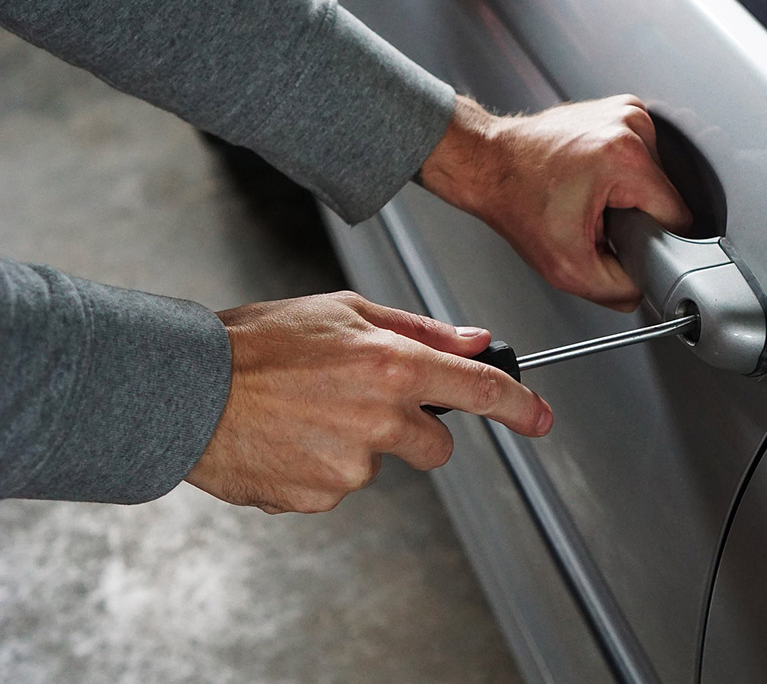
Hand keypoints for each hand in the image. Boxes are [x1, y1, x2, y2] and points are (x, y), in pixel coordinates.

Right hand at [185, 291, 551, 513]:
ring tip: (305, 413)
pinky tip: (288, 438)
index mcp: (391, 366)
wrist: (185, 390)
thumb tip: (475, 341)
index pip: (479, 391)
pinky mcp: (320, 497)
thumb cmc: (258, 343)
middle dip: (414, 430)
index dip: (520, 407)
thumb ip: (419, 330)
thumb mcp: (344, 311)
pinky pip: (339, 486)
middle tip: (361, 402)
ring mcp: (350, 465)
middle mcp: (379, 418)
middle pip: (436, 445)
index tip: (540, 418)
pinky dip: (320, 467)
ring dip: (356, 445)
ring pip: (381, 464)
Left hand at [418, 95, 692, 310]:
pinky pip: (642, 158)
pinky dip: (623, 175)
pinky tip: (593, 180)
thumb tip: (645, 289)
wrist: (488, 163)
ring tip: (591, 197)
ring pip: (656, 178)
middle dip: (637, 216)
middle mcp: (631, 125)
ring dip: (630, 195)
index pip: (678, 216)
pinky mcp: (620, 110)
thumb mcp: (567, 267)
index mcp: (625, 158)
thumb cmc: (516, 201)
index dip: (655, 241)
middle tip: (597, 220)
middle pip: (665, 196)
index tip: (623, 241)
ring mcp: (626, 112)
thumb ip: (618, 290)